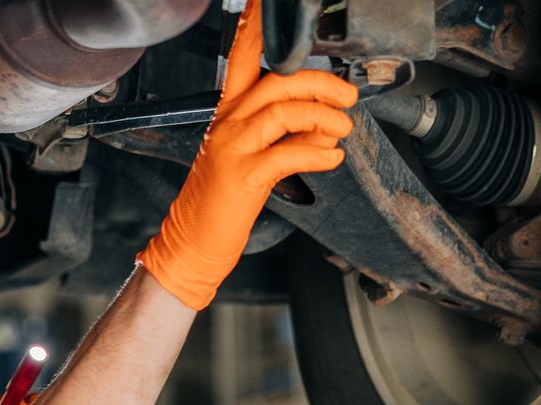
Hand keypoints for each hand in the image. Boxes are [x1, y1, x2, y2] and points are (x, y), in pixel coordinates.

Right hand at [138, 2, 358, 309]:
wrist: (192, 243)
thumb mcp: (251, 154)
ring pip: (285, 111)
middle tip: (347, 96)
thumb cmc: (221, 200)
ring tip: (341, 131)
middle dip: (322, 82)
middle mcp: (228, 122)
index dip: (257, 25)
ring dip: (324, 118)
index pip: (244, 55)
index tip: (265, 0)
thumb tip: (325, 119)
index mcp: (229, 111)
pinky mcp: (242, 177)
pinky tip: (330, 158)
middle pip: (279, 79)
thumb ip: (284, 130)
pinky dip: (318, 153)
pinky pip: (288, 153)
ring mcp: (232, 148)